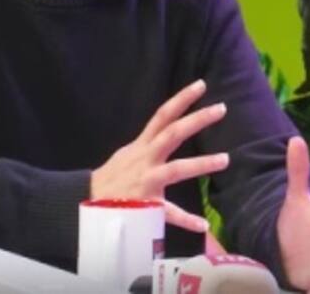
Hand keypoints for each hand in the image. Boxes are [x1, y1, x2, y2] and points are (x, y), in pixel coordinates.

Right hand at [91, 79, 228, 232]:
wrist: (84, 201)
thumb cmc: (111, 177)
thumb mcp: (128, 154)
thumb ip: (148, 143)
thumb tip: (165, 130)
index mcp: (142, 146)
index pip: (162, 116)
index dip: (181, 99)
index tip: (201, 85)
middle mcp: (146, 159)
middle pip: (173, 134)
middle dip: (197, 120)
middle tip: (221, 108)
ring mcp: (147, 181)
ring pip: (176, 169)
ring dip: (201, 164)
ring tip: (225, 160)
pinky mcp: (146, 205)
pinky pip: (168, 213)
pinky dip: (186, 219)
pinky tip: (203, 224)